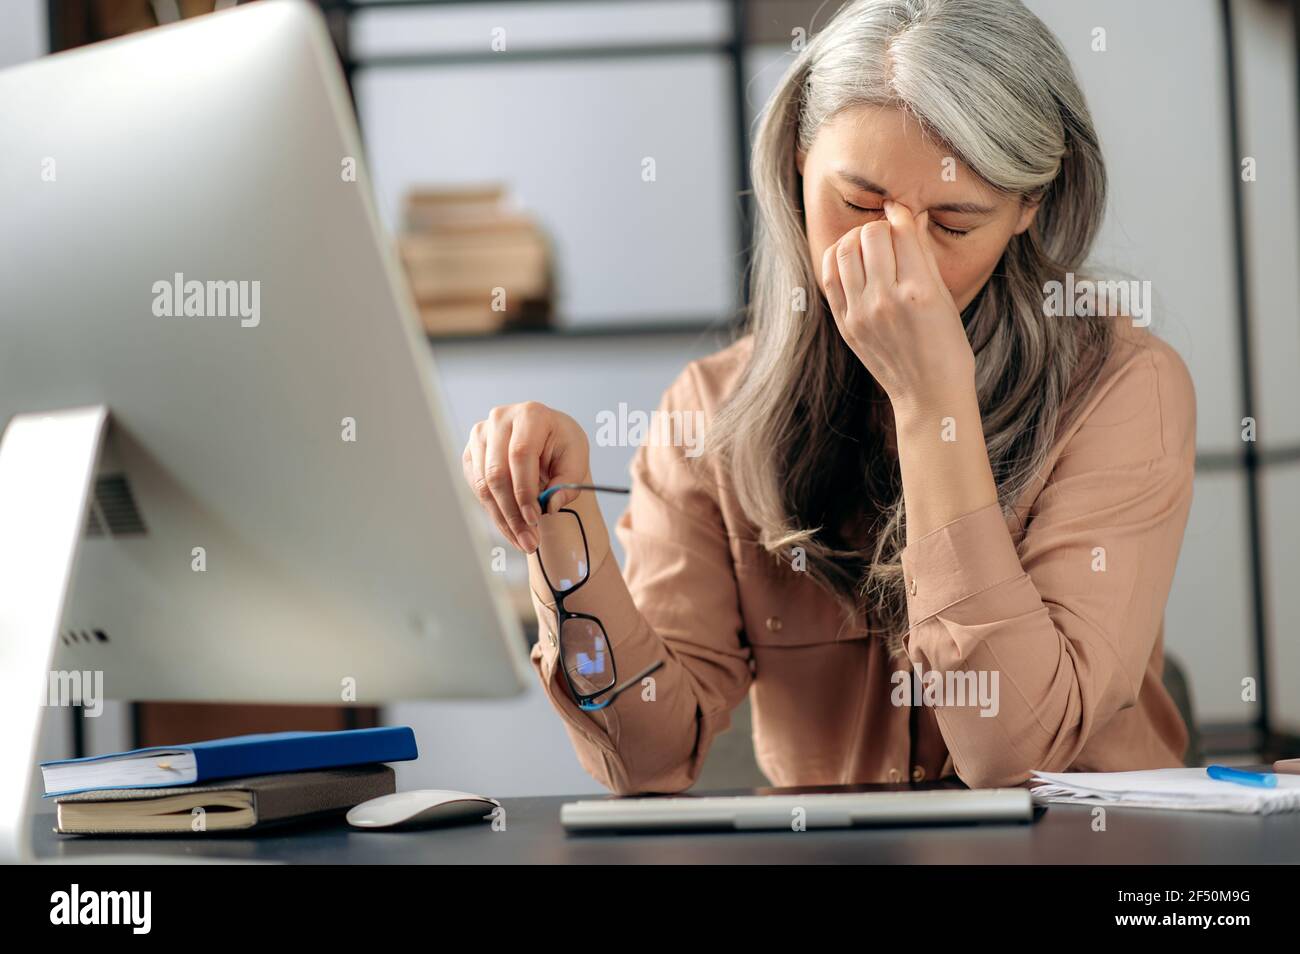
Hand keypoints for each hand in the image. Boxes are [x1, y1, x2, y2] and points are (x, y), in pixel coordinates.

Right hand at [462, 402, 589, 553]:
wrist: (546, 437)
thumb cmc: (562, 445)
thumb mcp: (576, 458)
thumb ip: (569, 482)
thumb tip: (551, 505)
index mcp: (530, 414)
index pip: (519, 454)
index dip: (524, 490)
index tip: (535, 518)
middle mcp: (500, 420)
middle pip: (497, 473)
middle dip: (513, 513)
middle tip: (530, 540)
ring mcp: (480, 436)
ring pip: (484, 486)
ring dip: (503, 519)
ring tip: (524, 541)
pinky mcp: (471, 454)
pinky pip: (478, 489)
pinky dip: (495, 513)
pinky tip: (512, 529)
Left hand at [820, 200, 974, 409]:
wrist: (928, 394)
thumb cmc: (947, 346)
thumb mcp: (945, 297)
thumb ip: (924, 255)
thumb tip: (909, 217)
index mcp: (919, 291)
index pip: (901, 230)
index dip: (901, 213)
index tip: (901, 211)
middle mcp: (886, 300)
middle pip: (870, 234)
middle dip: (880, 226)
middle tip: (888, 234)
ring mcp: (860, 314)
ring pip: (844, 250)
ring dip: (856, 238)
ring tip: (868, 245)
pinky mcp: (844, 324)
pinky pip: (829, 276)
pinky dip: (837, 259)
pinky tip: (851, 260)